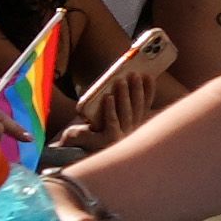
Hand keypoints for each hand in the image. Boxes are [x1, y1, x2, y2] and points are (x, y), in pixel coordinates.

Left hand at [65, 33, 180, 145]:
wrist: (72, 145)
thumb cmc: (88, 128)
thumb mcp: (104, 113)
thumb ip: (114, 102)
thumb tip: (120, 80)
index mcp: (133, 125)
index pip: (144, 106)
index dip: (148, 91)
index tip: (148, 75)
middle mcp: (131, 132)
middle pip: (137, 108)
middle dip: (137, 90)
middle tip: (134, 74)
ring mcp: (121, 137)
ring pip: (126, 113)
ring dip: (124, 95)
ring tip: (120, 81)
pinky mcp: (109, 139)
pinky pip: (111, 121)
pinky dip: (110, 108)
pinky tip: (108, 96)